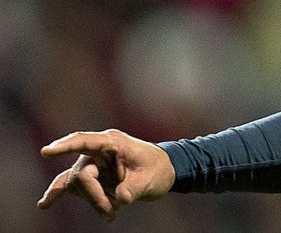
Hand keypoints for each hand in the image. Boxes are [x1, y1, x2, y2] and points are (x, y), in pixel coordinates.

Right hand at [37, 129, 175, 221]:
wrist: (161, 170)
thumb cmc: (156, 169)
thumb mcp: (150, 179)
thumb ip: (134, 188)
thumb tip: (120, 199)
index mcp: (113, 142)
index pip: (84, 141)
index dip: (65, 146)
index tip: (47, 152)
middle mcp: (97, 150)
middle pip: (83, 175)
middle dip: (94, 196)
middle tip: (112, 213)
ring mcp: (91, 163)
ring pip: (77, 184)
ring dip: (92, 201)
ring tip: (111, 215)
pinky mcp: (89, 176)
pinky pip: (68, 184)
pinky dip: (57, 194)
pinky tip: (44, 204)